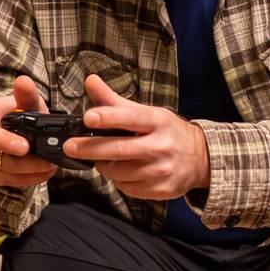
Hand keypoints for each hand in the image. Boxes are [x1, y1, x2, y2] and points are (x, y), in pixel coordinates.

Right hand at [0, 75, 57, 188]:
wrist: (12, 142)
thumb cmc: (20, 119)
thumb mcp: (27, 105)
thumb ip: (27, 95)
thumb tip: (24, 81)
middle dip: (5, 142)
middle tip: (26, 147)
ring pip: (1, 163)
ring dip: (28, 165)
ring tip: (49, 162)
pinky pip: (9, 179)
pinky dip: (30, 177)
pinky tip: (45, 172)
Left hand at [62, 74, 210, 199]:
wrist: (200, 158)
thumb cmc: (166, 131)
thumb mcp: (145, 111)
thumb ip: (114, 100)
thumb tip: (90, 81)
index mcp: (157, 121)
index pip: (130, 118)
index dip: (108, 117)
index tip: (88, 118)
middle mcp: (161, 146)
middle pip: (119, 150)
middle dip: (90, 148)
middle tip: (70, 146)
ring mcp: (162, 170)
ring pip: (119, 172)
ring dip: (103, 165)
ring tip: (101, 157)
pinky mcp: (161, 189)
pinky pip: (127, 187)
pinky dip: (117, 179)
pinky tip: (121, 170)